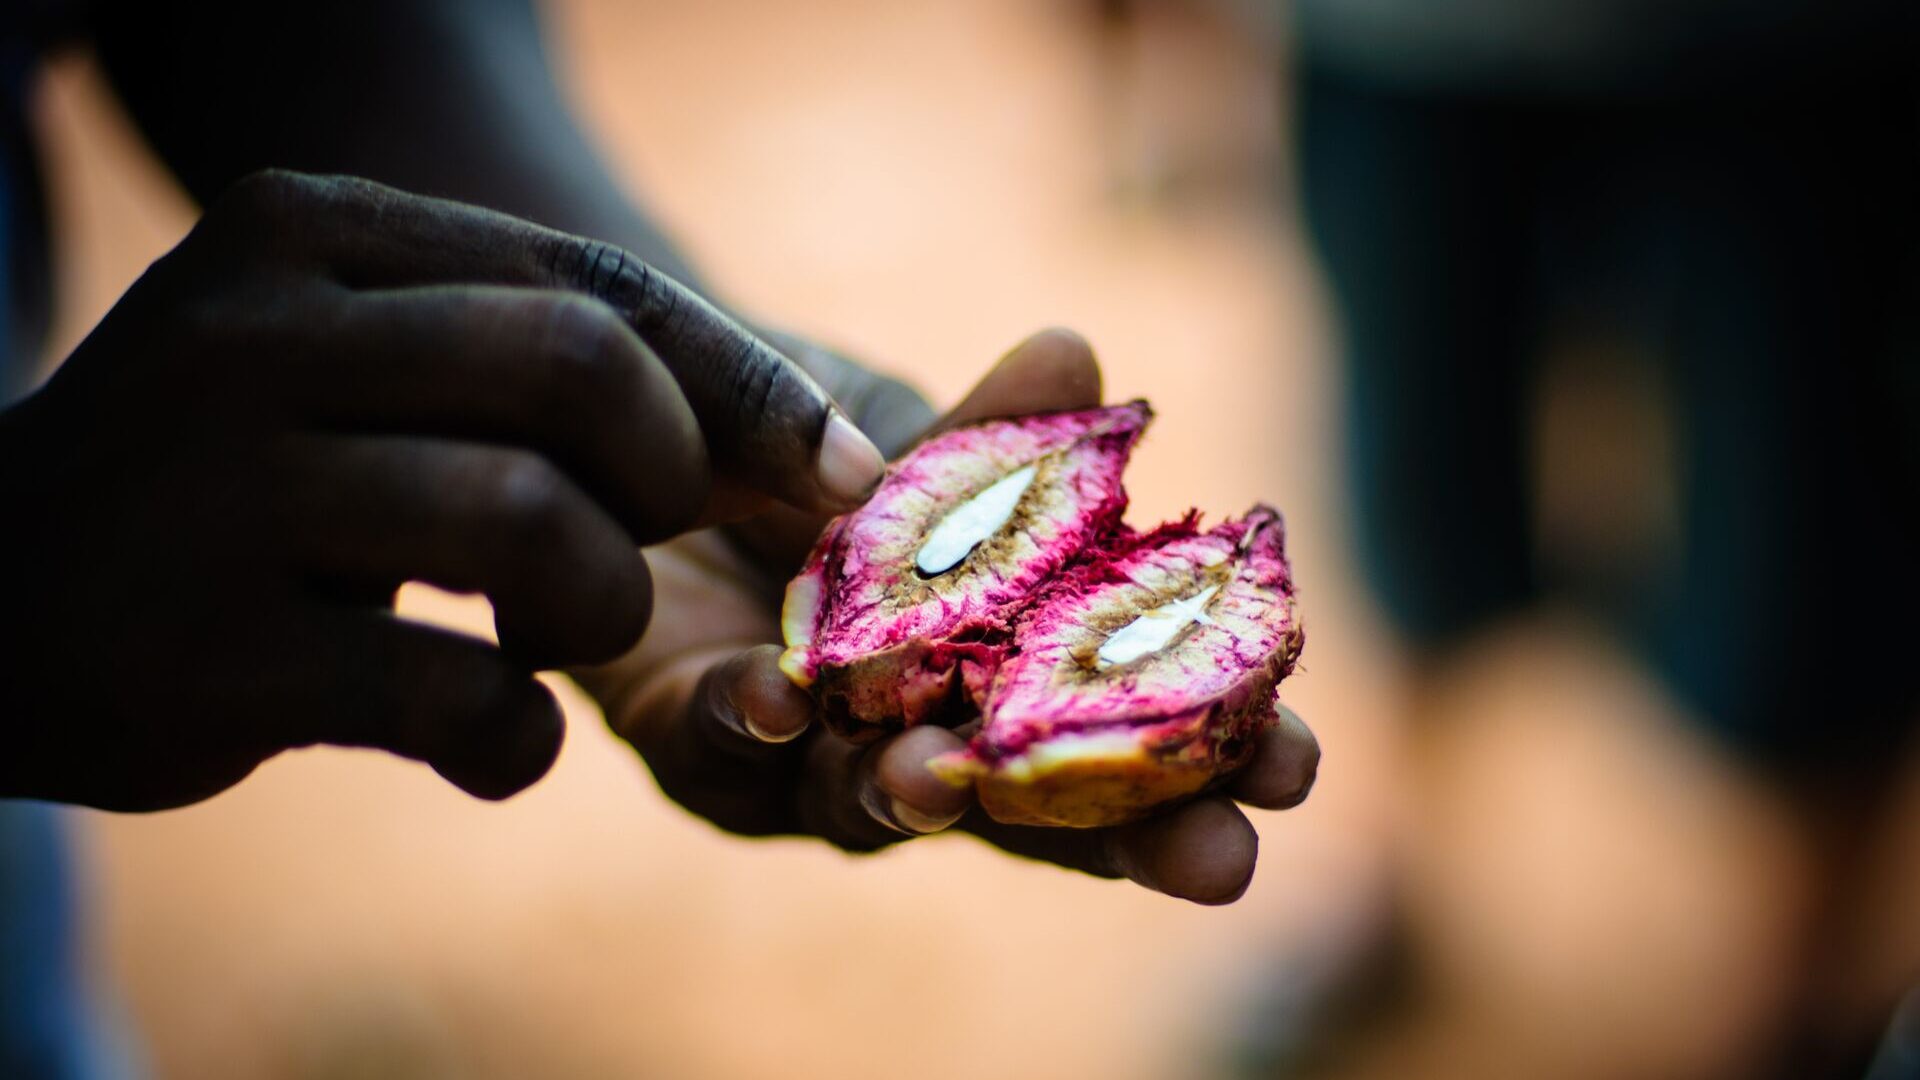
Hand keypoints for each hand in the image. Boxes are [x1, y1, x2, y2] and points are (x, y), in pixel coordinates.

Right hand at [0, 170, 887, 810]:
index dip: (742, 387)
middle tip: (645, 542)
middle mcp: (251, 332)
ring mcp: (215, 490)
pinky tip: (488, 740)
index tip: (837, 471)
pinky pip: (454, 693)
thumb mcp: (352, 368)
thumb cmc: (234, 476)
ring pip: (531, 525)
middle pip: (578, 372)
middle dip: (672, 478)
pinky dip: (517, 737)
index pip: (591, 285)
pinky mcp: (205, 652)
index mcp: (309, 233)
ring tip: (544, 635)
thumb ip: (534, 372)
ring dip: (597, 607)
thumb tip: (796, 444)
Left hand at [582, 330, 1320, 904]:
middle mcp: (921, 740)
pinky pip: (727, 752)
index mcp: (1006, 677)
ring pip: (873, 804)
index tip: (1302, 767)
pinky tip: (778, 699)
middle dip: (1127, 836)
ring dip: (918, 790)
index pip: (1125, 734)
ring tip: (947, 773)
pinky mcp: (695, 744)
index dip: (1215, 757)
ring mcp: (807, 762)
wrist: (655, 429)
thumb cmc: (815, 451)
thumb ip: (989, 433)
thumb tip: (1076, 353)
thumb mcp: (914, 436)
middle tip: (1219, 861)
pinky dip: (755, 725)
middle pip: (1036, 815)